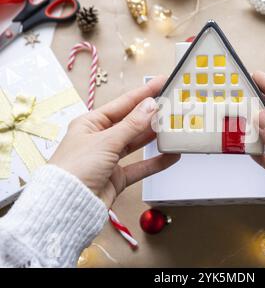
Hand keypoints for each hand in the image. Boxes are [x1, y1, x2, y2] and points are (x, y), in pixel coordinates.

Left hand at [49, 76, 179, 207]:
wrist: (67, 205)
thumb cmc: (76, 168)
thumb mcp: (106, 141)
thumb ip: (132, 125)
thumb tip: (150, 105)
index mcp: (90, 124)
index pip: (122, 104)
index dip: (143, 93)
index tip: (161, 82)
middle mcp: (100, 139)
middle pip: (131, 122)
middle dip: (151, 115)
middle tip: (171, 105)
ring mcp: (109, 158)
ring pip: (136, 143)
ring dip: (154, 137)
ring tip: (173, 127)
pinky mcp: (117, 177)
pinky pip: (140, 166)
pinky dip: (155, 162)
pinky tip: (171, 155)